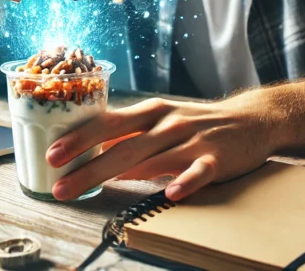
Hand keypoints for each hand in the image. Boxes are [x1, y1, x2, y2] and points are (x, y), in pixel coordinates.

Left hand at [46, 95, 280, 201]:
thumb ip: (130, 135)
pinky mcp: (216, 158)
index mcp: (151, 112)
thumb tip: (92, 150)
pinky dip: (185, 181)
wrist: (252, 118)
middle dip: (87, 165)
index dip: (79, 138)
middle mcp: (167, 123)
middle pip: (122, 146)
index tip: (52, 154)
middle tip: (60, 183)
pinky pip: (198, 171)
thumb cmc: (197, 122)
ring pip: (152, 159)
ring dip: (120, 175)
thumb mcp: (161, 119)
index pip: (107, 123)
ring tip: (94, 190)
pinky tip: (170, 193)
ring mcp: (192, 140)